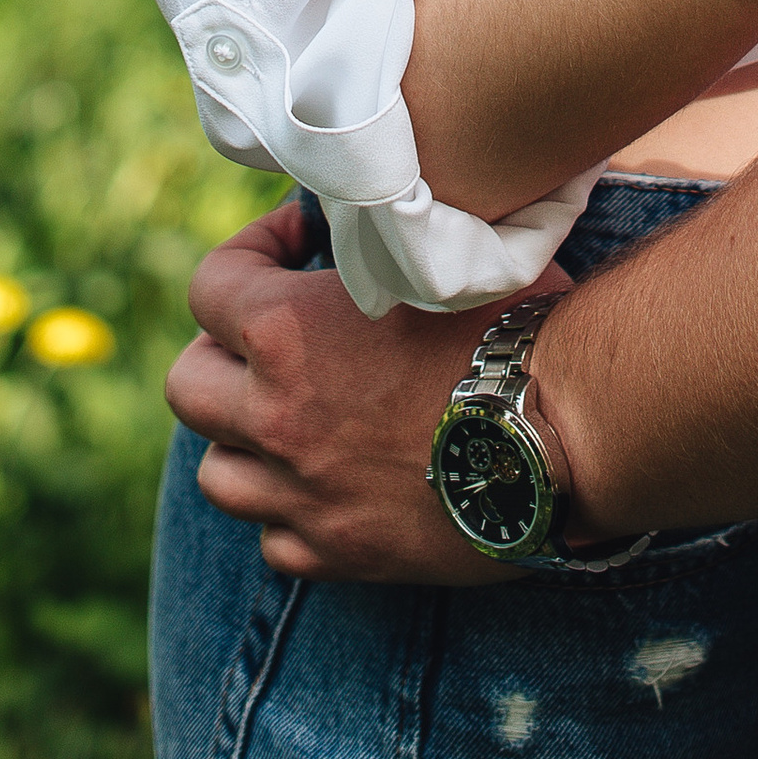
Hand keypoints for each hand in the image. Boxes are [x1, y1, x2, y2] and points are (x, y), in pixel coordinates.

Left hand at [165, 202, 555, 585]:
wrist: (568, 436)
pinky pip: (275, 537)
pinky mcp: (338, 554)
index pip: (207, 286)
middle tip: (277, 339)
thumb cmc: (517, 326)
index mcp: (288, 335)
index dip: (249, 252)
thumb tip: (371, 204)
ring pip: (217, 474)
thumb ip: (383, 233)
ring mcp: (301, 494)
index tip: (300, 245)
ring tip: (296, 415)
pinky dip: (291, 510)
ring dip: (245, 439)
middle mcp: (276, 418)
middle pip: (188, 386)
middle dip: (222, 353)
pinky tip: (334, 481)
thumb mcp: (442, 250)